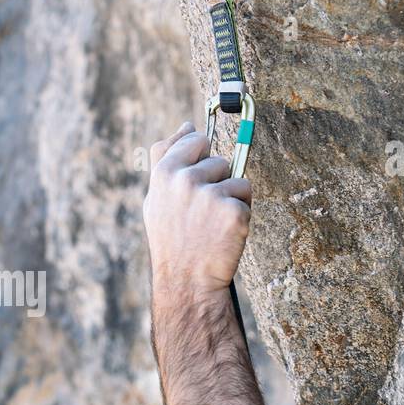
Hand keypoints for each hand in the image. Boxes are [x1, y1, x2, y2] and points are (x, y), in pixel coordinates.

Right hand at [143, 121, 251, 300]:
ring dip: (231, 198)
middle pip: (219, 160)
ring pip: (236, 179)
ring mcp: (210, 195)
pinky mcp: (233, 211)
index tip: (197, 181)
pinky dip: (241, 215)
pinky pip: (247, 197)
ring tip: (212, 223)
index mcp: (164, 173)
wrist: (186, 280)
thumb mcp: (157, 196)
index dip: (200, 159)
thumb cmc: (172, 238)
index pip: (195, 140)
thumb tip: (186, 124)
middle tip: (201, 212)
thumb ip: (167, 156)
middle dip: (217, 181)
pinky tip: (224, 233)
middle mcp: (185, 180)